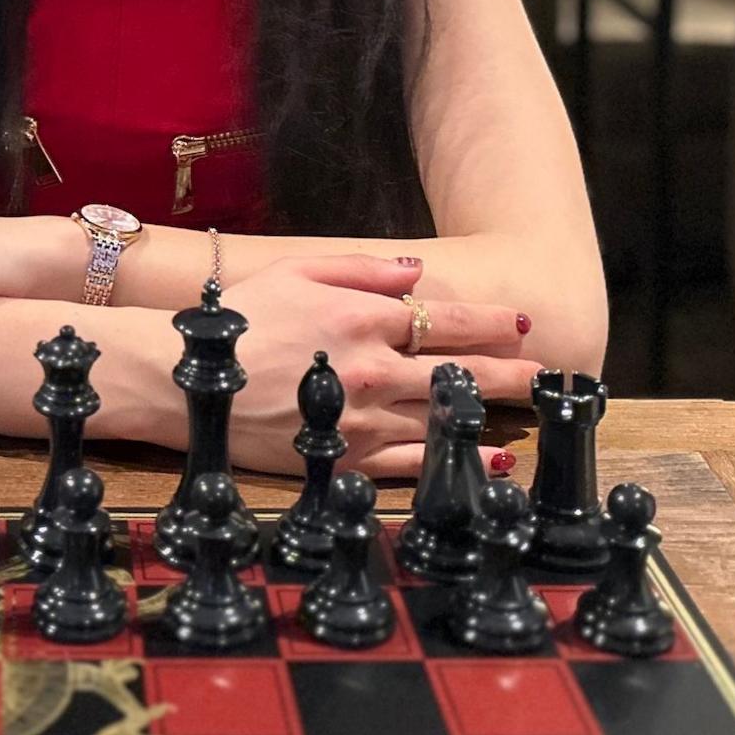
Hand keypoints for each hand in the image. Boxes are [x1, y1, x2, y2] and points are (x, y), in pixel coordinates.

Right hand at [219, 254, 538, 477]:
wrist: (185, 378)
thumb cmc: (239, 319)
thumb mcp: (297, 273)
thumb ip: (363, 270)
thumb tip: (418, 271)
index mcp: (362, 318)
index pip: (445, 320)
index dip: (489, 323)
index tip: (522, 323)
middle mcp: (372, 369)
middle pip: (459, 372)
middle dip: (510, 372)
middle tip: (548, 374)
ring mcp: (362, 418)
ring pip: (444, 420)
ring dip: (490, 416)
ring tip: (528, 416)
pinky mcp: (346, 457)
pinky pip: (415, 464)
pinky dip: (456, 463)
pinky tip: (488, 463)